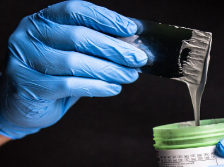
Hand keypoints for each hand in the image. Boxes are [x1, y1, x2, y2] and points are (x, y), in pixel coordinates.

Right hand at [0, 1, 146, 138]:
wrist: (23, 104)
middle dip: (114, 48)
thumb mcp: (71, 52)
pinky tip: (114, 88)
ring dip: (109, 70)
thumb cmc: (54, 74)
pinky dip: (96, 87)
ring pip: (74, 62)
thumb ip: (94, 44)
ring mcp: (24, 59)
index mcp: (43, 19)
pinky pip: (69, 85)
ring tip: (130, 76)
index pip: (76, 10)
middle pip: (78, 36)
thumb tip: (130, 43)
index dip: (106, 18)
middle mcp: (30, 34)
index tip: (131, 29)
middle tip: (138, 58)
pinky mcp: (26, 85)